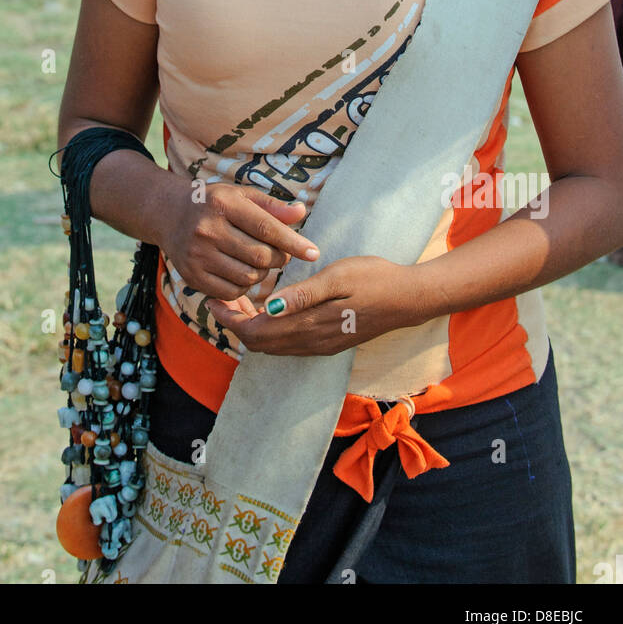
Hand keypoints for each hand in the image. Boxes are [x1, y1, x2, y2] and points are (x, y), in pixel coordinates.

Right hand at [159, 182, 319, 300]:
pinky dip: (243, 286)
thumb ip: (272, 207)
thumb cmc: (214, 203)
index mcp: (224, 204)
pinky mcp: (192, 276)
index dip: (293, 242)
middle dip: (278, 259)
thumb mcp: (241, 196)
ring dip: (262, 273)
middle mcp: (208, 230)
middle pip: (260, 257)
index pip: (266, 228)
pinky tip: (241, 271)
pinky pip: (231, 292)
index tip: (313, 252)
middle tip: (280, 254)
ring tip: (258, 261)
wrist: (168, 214)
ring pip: (248, 277)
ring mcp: (197, 255)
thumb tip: (301, 212)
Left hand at [206, 255, 423, 355]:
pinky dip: (270, 330)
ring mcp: (320, 346)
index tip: (213, 299)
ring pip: (273, 346)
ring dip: (252, 327)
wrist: (410, 299)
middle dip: (236, 323)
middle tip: (222, 296)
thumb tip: (268, 307)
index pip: (256, 332)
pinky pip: (288, 344)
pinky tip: (270, 308)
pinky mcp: (328, 343)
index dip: (230, 319)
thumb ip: (303, 294)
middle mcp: (311, 343)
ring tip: (240, 299)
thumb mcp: (338, 277)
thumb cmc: (374, 279)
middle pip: (259, 343)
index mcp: (310, 325)